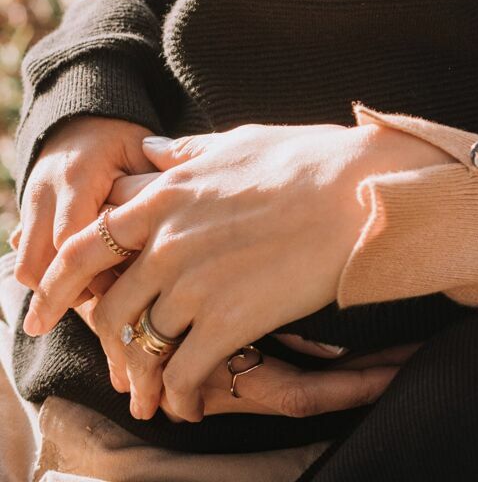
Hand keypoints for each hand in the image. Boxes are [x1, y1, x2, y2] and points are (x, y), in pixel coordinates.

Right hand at [14, 116, 155, 294]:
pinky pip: (25, 257)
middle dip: (67, 290)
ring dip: (55, 286)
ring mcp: (29, 206)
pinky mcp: (25, 217)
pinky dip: (49, 274)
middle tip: (106, 304)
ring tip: (96, 292)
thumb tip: (164, 239)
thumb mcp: (142, 154)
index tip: (122, 289)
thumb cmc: (123, 140)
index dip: (93, 273)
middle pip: (37, 264)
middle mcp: (45, 193)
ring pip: (25, 266)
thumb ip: (148, 190)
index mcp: (78, 178)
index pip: (70, 242)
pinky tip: (81, 279)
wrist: (82, 121)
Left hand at [23, 120, 450, 420]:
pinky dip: (180, 395)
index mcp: (169, 195)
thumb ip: (189, 155)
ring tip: (156, 390)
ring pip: (145, 343)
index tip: (43, 308)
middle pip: (113, 305)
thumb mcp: (241, 142)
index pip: (86, 244)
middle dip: (112, 338)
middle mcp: (170, 241)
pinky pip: (184, 373)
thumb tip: (155, 152)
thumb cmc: (312, 160)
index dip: (58, 282)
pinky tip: (188, 404)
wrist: (366, 193)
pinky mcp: (229, 321)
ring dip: (146, 374)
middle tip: (122, 359)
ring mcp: (197, 283)